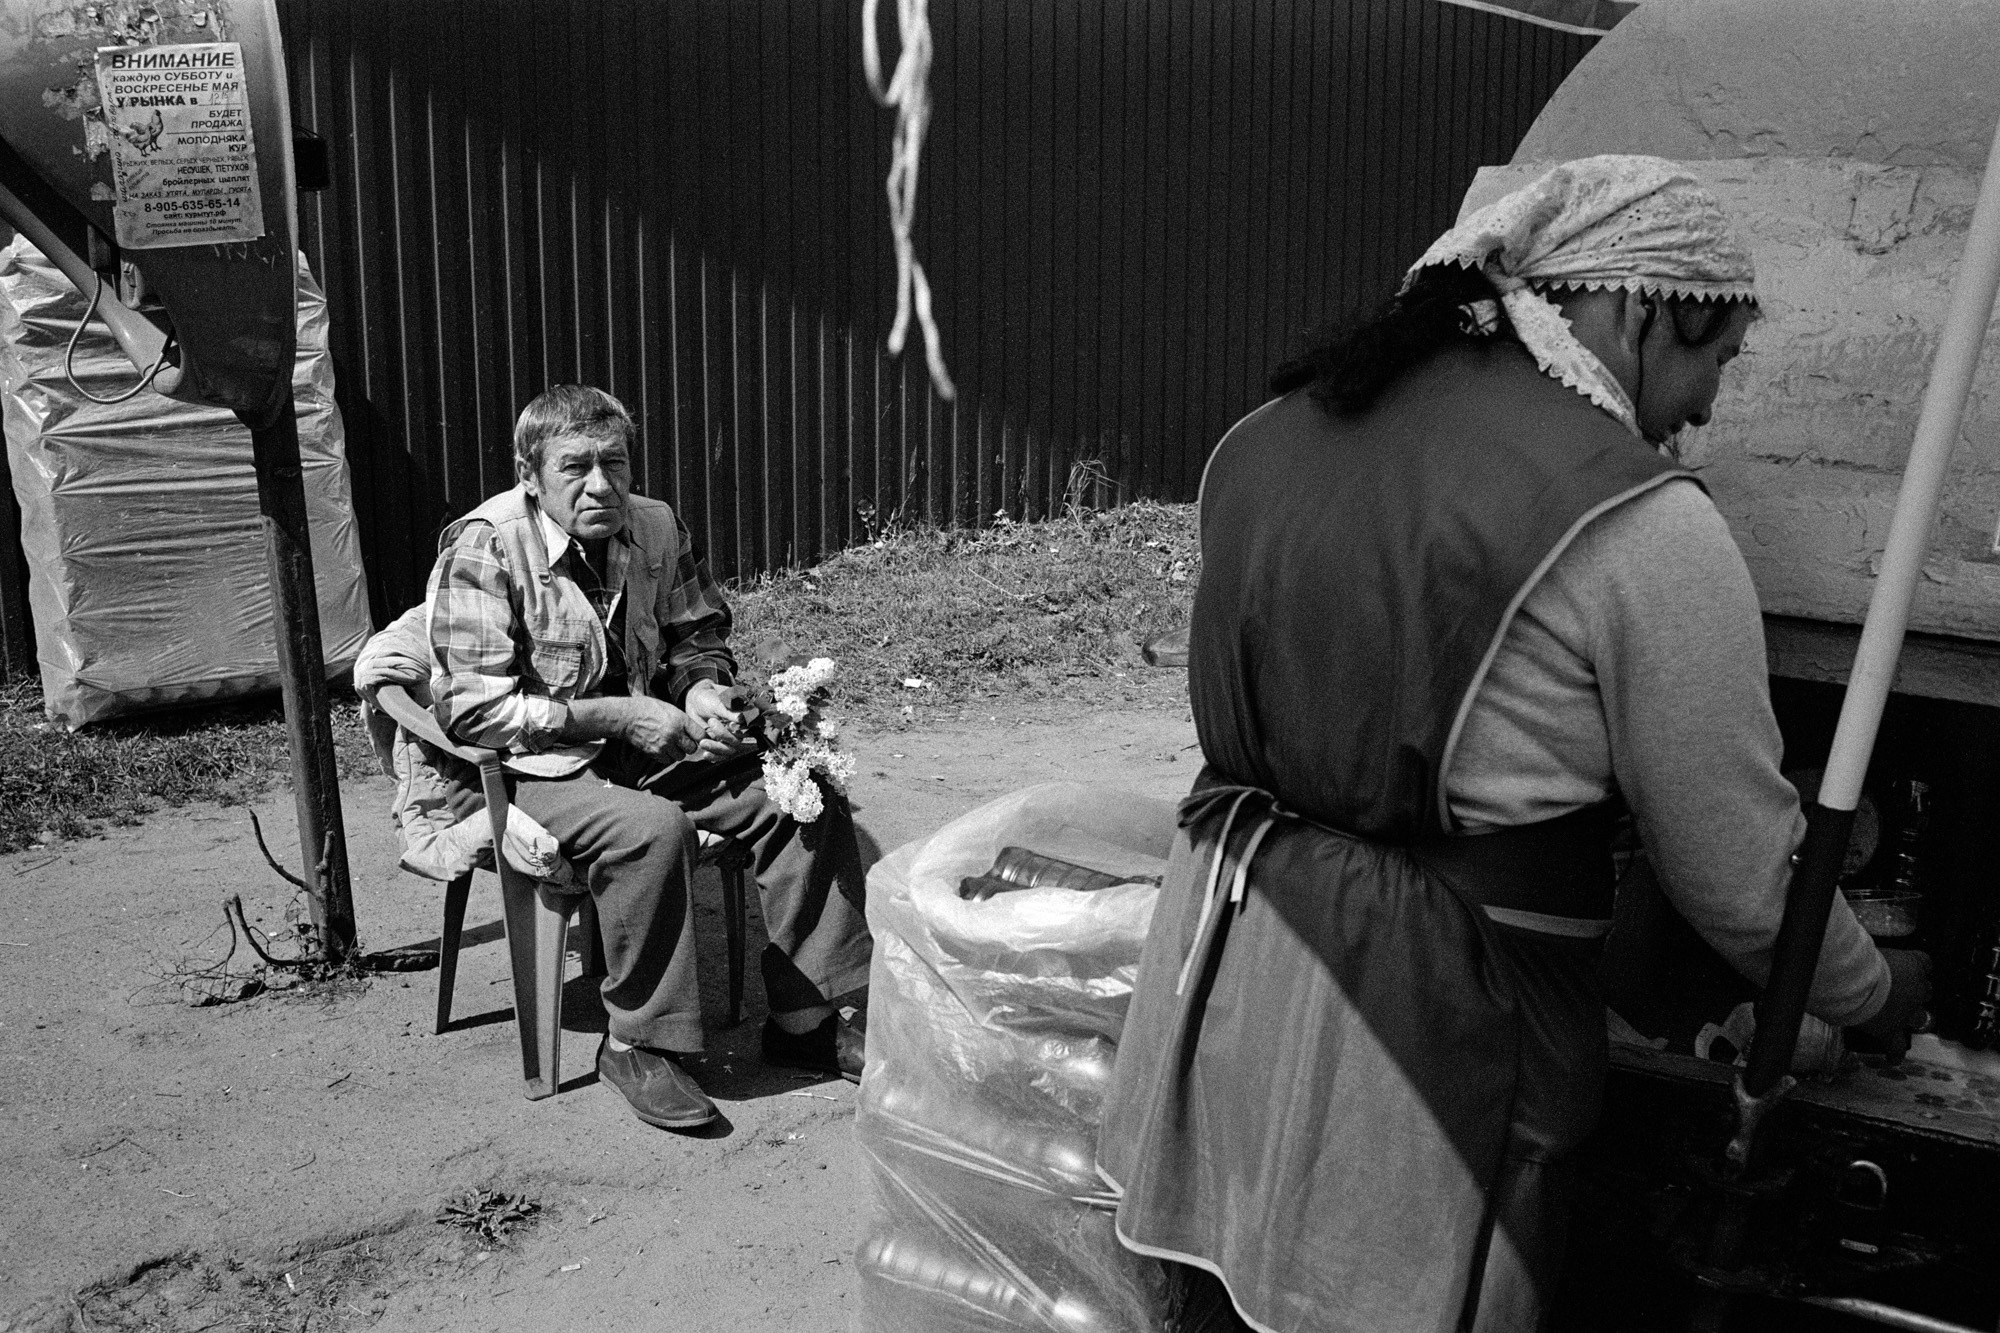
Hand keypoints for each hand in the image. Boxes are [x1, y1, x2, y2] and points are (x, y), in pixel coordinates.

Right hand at [617, 697, 706, 761]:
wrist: (626, 717)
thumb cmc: (647, 709)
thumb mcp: (669, 709)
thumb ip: (683, 720)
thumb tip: (695, 731)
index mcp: (680, 720)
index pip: (701, 735)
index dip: (701, 737)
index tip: (697, 738)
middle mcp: (674, 733)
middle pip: (692, 748)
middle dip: (689, 746)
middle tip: (682, 741)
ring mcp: (664, 744)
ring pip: (680, 756)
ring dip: (677, 752)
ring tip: (670, 744)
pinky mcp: (654, 752)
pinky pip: (668, 760)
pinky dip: (667, 756)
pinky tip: (662, 748)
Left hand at [684, 679, 759, 760]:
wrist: (695, 701)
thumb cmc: (710, 698)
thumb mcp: (719, 702)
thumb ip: (730, 712)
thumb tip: (741, 718)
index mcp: (743, 717)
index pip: (749, 728)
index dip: (742, 730)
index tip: (730, 724)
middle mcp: (738, 730)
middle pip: (738, 741)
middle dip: (725, 736)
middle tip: (711, 722)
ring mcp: (728, 738)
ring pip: (729, 750)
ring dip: (717, 748)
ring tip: (703, 742)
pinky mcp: (718, 744)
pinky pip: (720, 755)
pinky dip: (713, 756)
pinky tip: (705, 754)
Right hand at [1847, 947, 1932, 1063]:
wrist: (1854, 982)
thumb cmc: (1860, 959)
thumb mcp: (1874, 949)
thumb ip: (1878, 956)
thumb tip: (1862, 954)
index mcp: (1914, 965)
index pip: (1925, 963)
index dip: (1918, 965)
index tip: (1911, 965)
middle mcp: (1916, 990)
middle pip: (1925, 990)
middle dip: (1915, 992)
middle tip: (1900, 990)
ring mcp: (1906, 1012)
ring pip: (1919, 1017)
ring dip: (1912, 1016)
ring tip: (1900, 1017)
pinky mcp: (1890, 1029)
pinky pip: (1896, 1045)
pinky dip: (1895, 1051)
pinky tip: (1893, 1058)